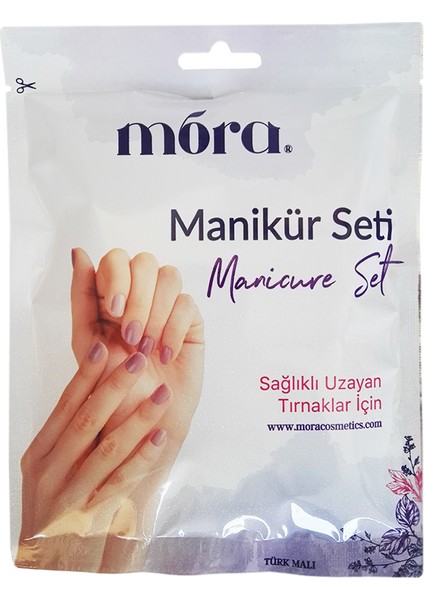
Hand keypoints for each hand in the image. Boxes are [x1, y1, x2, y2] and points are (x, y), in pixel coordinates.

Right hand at [16, 342, 170, 570]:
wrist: (47, 566)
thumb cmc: (54, 511)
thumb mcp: (50, 470)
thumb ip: (68, 437)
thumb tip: (97, 393)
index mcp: (40, 452)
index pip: (65, 405)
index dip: (86, 375)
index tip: (105, 346)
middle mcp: (51, 470)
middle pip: (86, 419)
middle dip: (115, 385)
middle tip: (140, 357)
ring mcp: (70, 495)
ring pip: (107, 447)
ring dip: (138, 417)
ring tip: (162, 394)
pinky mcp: (92, 517)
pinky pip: (121, 482)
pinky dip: (142, 458)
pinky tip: (160, 437)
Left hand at [70, 248, 203, 480]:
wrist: (141, 427)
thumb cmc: (112, 390)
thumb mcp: (87, 344)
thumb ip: (82, 298)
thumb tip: (78, 252)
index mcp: (113, 298)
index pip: (116, 260)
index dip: (117, 277)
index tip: (113, 310)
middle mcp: (141, 297)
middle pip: (145, 262)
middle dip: (138, 297)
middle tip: (131, 334)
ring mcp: (167, 308)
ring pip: (169, 276)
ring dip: (156, 312)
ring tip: (147, 348)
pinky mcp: (190, 324)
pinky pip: (188, 304)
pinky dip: (174, 328)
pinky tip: (166, 354)